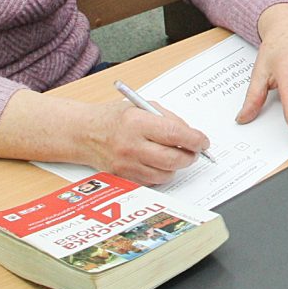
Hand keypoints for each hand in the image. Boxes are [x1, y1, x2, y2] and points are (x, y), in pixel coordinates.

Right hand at [87, 102, 210, 185]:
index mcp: (137, 123)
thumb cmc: (114, 118)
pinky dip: (160, 173)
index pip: (175, 134)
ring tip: (174, 155)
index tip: (203, 141)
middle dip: (190, 156)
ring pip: (165, 175)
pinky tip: (157, 162)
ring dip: (176, 166)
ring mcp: (126, 165)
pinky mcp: (123, 178)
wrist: (84, 133)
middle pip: (173, 159)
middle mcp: (131, 146)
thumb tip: (191, 134)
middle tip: (194, 151)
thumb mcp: (142, 107)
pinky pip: (152, 181)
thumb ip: (168, 119)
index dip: (195, 140)